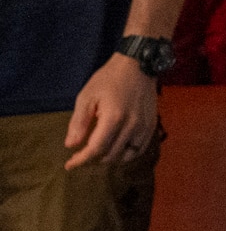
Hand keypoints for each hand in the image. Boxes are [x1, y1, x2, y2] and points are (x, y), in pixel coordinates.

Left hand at [64, 55, 156, 169]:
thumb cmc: (109, 79)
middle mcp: (131, 126)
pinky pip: (140, 149)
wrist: (138, 65)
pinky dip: (127, 154)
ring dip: (110, 158)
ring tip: (100, 152)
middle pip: (111, 155)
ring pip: (126, 156)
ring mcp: (144, 126)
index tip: (69, 164)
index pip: (96, 149)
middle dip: (93, 159)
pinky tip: (118, 149)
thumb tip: (70, 145)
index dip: (81, 160)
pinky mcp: (151, 125)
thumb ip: (79, 122)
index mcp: (113, 118)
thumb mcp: (87, 96)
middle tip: (82, 155)